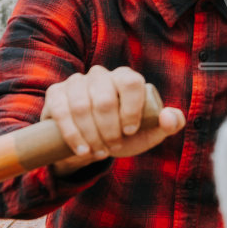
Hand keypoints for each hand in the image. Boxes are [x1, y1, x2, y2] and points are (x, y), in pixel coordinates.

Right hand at [40, 65, 185, 174]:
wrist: (92, 143)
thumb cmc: (125, 134)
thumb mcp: (150, 132)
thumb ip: (170, 124)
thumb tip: (168, 116)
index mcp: (126, 77)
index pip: (131, 83)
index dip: (131, 109)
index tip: (129, 132)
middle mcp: (101, 74)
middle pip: (105, 98)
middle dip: (109, 129)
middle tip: (113, 148)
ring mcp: (76, 82)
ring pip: (81, 106)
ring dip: (91, 135)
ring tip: (99, 152)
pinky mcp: (56, 93)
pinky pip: (60, 111)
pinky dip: (72, 134)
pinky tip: (82, 150)